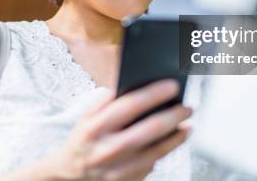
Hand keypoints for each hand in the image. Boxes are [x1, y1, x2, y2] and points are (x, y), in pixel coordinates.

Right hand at [49, 79, 191, 179]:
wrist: (70, 177)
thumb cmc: (83, 141)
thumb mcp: (86, 117)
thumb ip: (106, 101)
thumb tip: (131, 84)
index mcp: (96, 127)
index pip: (130, 105)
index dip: (154, 93)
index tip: (172, 86)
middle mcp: (108, 149)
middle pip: (150, 129)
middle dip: (174, 116)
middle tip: (187, 108)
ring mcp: (118, 169)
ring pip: (157, 152)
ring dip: (177, 137)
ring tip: (187, 125)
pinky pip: (152, 165)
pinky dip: (164, 152)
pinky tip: (172, 142)